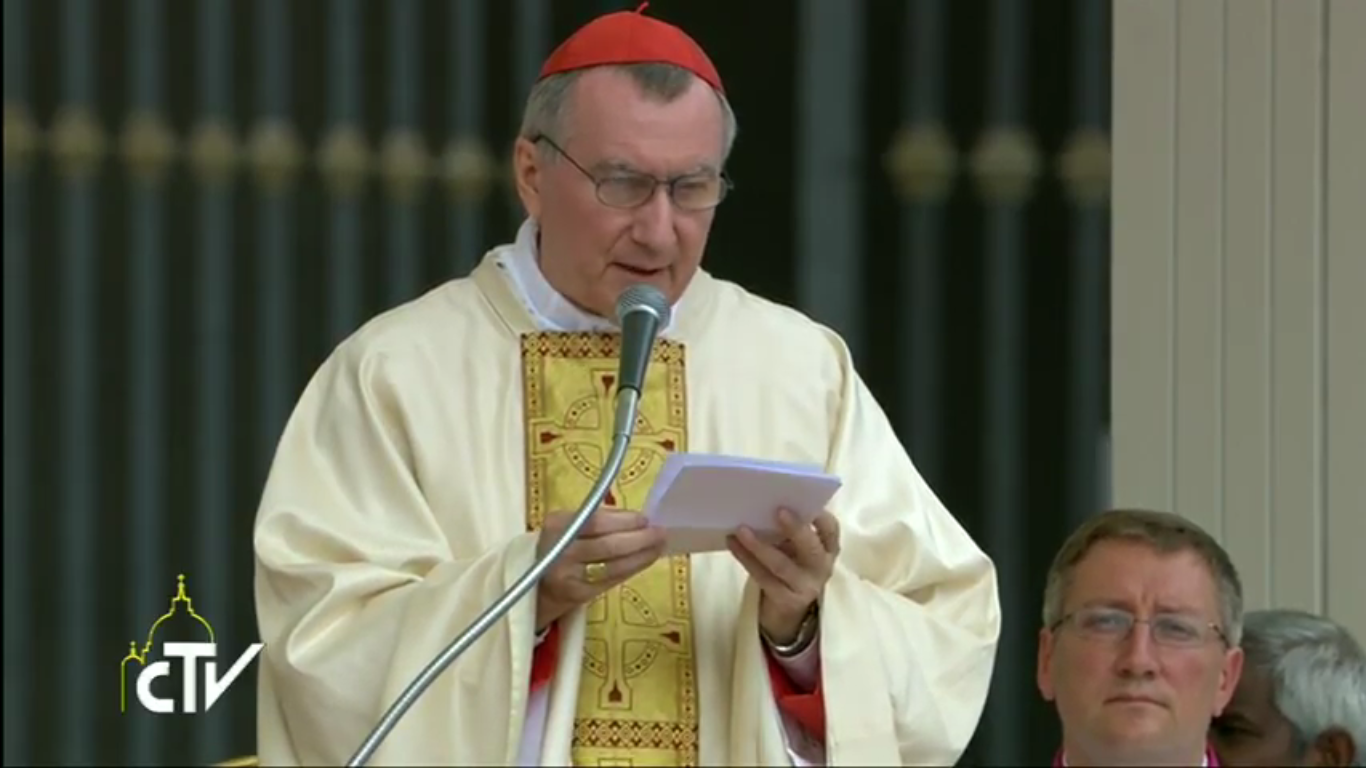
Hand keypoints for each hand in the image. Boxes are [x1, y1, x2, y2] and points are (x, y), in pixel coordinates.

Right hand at [534, 509, 665, 629]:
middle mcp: (559, 550)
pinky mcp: (577, 594)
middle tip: (660, 532)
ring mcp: (567, 575)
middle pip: (606, 544)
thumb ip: (595, 520)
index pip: (594, 521)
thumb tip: (636, 517)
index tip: (645, 518)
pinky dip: (632, 568)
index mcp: (556, 524)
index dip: (623, 520)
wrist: (536, 586)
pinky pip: (611, 580)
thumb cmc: (559, 549)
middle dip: (638, 538)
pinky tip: (646, 560)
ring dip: (641, 554)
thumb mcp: (567, 527)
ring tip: (659, 546)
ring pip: (612, 564)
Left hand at [727, 508, 839, 643]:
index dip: (820, 516)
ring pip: (781, 565)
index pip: (830, 529)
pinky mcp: (785, 600)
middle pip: (811, 548)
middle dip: (795, 529)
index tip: (804, 500)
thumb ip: (790, 530)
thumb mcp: (797, 548)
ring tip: (741, 529)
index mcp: (827, 548)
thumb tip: (765, 502)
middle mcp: (821, 567)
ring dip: (759, 545)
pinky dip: (746, 559)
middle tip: (778, 510)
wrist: (786, 610)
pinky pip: (763, 578)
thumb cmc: (790, 565)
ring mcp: (805, 586)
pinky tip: (732, 544)